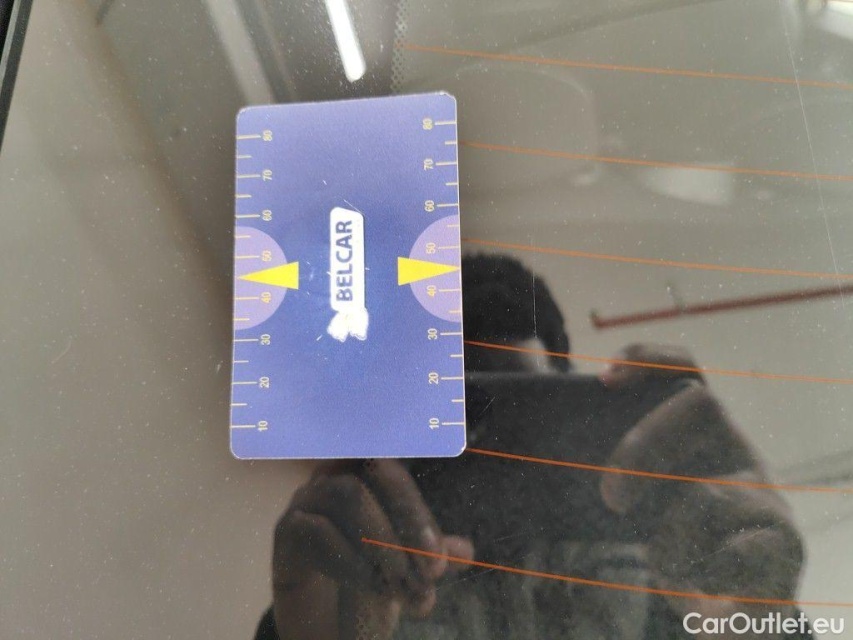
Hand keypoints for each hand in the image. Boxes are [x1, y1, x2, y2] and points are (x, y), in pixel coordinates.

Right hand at [271, 459, 473, 639]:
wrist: (320, 622)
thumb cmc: (367, 580)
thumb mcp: (407, 567)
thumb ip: (431, 554)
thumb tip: (465, 551)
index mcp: (367, 473)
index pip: (395, 470)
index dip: (417, 507)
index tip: (441, 557)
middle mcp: (335, 475)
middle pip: (375, 472)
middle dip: (408, 521)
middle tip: (431, 574)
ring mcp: (307, 498)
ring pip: (350, 496)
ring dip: (384, 544)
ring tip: (404, 587)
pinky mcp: (285, 529)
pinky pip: (317, 530)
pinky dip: (351, 563)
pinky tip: (372, 589)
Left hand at [600, 345, 803, 638]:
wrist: (733, 605)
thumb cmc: (676, 537)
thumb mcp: (644, 494)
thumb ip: (617, 465)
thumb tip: (553, 443)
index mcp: (698, 430)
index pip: (683, 368)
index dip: (646, 359)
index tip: (604, 377)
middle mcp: (735, 448)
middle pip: (700, 404)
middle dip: (644, 445)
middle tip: (611, 498)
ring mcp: (765, 491)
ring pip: (705, 491)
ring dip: (668, 539)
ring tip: (665, 565)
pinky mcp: (784, 541)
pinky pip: (738, 551)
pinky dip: (706, 574)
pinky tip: (703, 589)